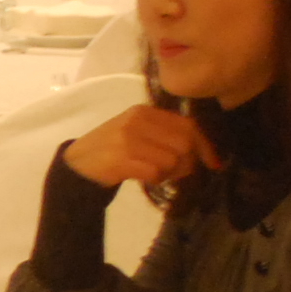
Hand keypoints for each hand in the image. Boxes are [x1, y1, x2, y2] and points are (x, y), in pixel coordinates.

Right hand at [63, 104, 216, 192]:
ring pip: (171, 160)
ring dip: (169, 174)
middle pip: (183, 144)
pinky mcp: (120, 159)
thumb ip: (165, 133)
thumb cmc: (112, 148)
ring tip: (156, 174)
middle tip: (178, 173)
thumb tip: (201, 150)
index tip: (212, 163)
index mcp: (144, 111)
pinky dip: (155, 180)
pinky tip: (145, 178)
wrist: (78, 164)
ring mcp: (127, 139)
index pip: (187, 125)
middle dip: (187, 163)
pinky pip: (154, 173)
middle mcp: (137, 121)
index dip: (204, 145)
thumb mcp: (137, 131)